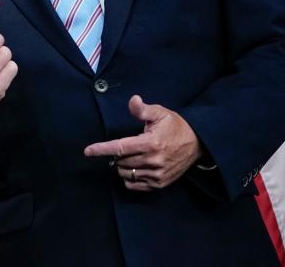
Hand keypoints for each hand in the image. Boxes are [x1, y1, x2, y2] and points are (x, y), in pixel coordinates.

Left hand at [84, 95, 200, 191]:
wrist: (197, 144)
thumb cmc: (175, 126)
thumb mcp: (160, 113)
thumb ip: (143, 109)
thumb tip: (133, 100)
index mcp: (151, 143)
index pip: (119, 147)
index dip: (101, 149)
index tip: (87, 151)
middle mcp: (153, 161)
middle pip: (121, 161)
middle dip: (116, 154)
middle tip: (124, 146)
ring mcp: (157, 174)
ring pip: (126, 174)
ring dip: (122, 166)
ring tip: (130, 156)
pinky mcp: (160, 184)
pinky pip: (135, 185)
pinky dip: (129, 178)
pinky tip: (134, 168)